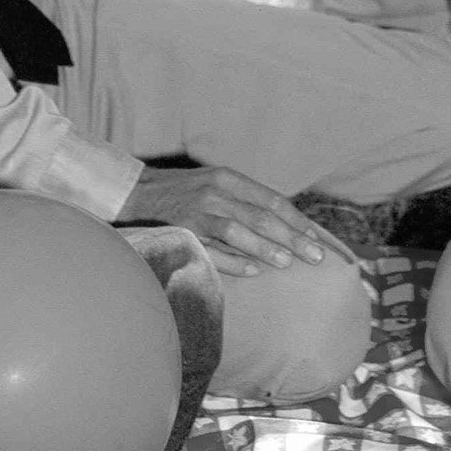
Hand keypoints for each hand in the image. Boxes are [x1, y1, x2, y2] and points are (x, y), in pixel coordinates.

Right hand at [117, 164, 342, 277]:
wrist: (134, 193)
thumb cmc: (183, 192)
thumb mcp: (214, 184)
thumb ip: (243, 199)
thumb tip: (283, 224)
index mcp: (226, 178)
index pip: (270, 198)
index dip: (295, 218)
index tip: (315, 235)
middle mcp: (214, 193)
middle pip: (260, 216)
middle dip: (292, 237)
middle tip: (316, 256)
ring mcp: (197, 213)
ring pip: (238, 231)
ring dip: (265, 247)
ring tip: (288, 262)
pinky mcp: (181, 232)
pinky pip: (212, 250)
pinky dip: (233, 262)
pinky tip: (253, 272)